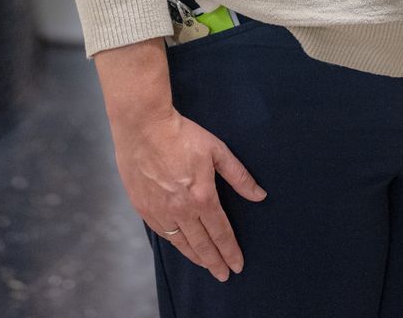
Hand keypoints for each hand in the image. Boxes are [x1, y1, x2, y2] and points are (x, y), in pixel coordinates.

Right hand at [111, 106, 267, 281]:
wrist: (143, 126)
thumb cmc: (181, 134)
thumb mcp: (216, 149)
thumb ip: (238, 175)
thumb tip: (259, 195)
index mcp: (202, 197)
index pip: (221, 233)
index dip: (231, 251)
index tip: (238, 265)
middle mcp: (181, 210)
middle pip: (202, 245)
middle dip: (215, 262)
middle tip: (224, 275)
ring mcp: (160, 211)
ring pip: (181, 243)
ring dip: (196, 257)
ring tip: (206, 265)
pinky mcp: (143, 207)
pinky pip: (162, 233)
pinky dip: (175, 243)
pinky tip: (181, 245)